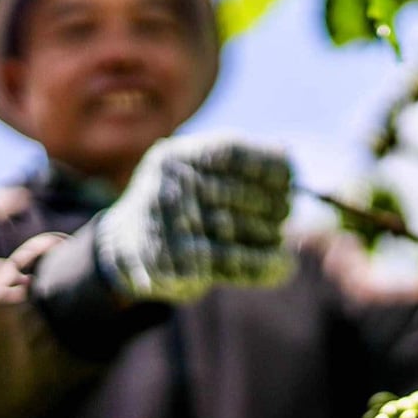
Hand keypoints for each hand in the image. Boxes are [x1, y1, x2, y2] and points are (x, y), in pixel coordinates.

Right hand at [95, 134, 293, 302]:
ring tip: (282, 238)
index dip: (266, 162)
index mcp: (176, 157)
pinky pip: (229, 262)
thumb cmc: (178, 207)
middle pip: (235, 191)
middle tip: (286, 212)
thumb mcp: (198, 175)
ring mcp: (167, 225)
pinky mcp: (173, 262)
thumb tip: (288, 153)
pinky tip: (283, 266)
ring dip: (268, 236)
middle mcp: (167, 186)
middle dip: (270, 204)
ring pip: (234, 227)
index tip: (291, 176)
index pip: (229, 151)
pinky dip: (262, 265)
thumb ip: (237, 167)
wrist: (126, 249)